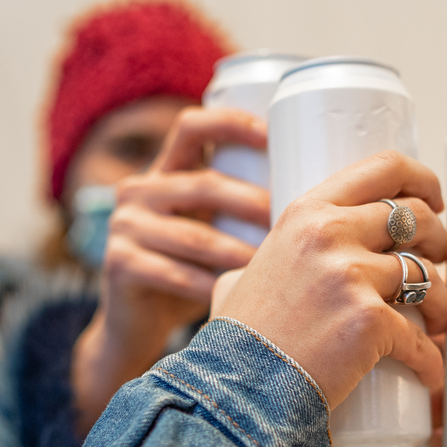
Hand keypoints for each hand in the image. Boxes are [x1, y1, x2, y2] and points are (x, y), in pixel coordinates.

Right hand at [72, 108, 269, 429]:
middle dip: (252, 203)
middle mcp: (138, 190)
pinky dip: (211, 287)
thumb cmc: (191, 270)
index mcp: (165, 171)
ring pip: (194, 236)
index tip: (273, 135)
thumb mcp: (212, 226)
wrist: (136, 324)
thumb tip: (328, 193)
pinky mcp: (118, 264)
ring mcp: (123, 227)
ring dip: (240, 253)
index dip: (231, 123)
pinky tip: (240, 296)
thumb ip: (242, 205)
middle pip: (203, 184)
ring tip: (278, 267)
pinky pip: (174, 274)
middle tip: (293, 222)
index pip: (193, 127)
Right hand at [219, 151, 446, 407]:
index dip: (421, 180)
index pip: (383, 168)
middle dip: (439, 240)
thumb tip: (292, 259)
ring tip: (437, 321)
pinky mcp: (369, 320)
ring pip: (427, 277)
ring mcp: (351, 275)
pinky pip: (421, 338)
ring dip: (442, 302)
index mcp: (306, 213)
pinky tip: (430, 370)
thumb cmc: (241, 338)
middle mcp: (330, 233)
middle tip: (438, 263)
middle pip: (416, 218)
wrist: (237, 386)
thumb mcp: (248, 272)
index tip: (434, 202)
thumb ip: (275, 257)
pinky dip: (431, 360)